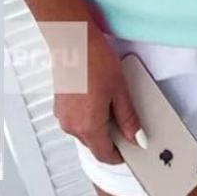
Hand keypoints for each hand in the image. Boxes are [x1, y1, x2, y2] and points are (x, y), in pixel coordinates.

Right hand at [52, 18, 146, 164]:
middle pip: (94, 143)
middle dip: (110, 137)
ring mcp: (63, 116)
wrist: (73, 40)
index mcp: (88, 126)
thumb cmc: (93, 59)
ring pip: (85, 130)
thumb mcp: (119, 90)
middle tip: (125, 120)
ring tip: (111, 100)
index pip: (105, 155)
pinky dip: (88, 114)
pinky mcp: (59, 105)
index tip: (130, 148)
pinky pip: (76, 118)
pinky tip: (97, 95)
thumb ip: (128, 118)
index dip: (120, 155)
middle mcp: (72, 125)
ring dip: (98, 124)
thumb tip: (136, 136)